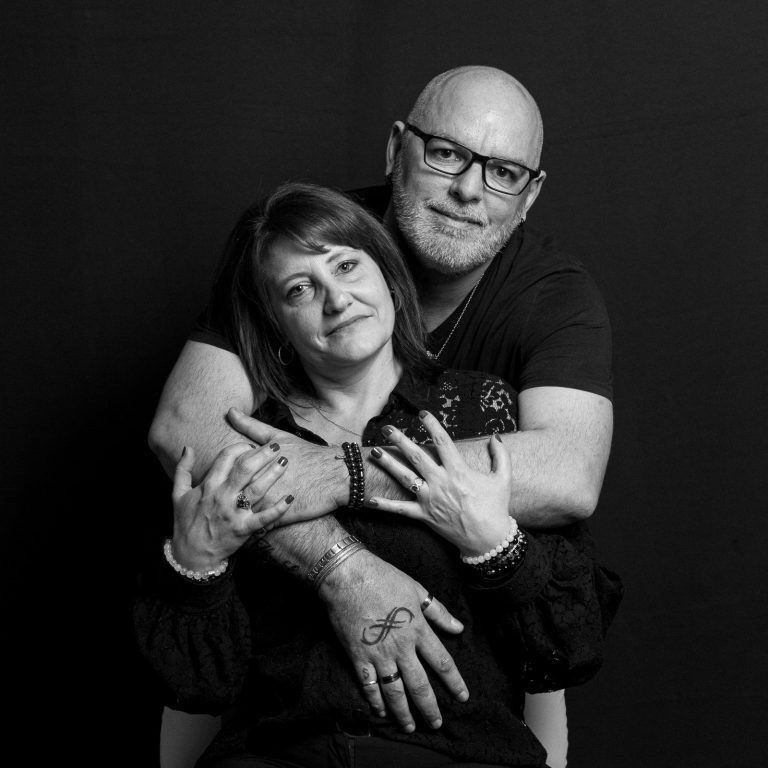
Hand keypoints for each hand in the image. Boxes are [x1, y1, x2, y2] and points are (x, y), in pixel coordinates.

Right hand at [172, 443, 293, 569]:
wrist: (190, 555)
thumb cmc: (185, 523)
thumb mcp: (177, 494)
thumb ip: (183, 469)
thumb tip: (187, 447)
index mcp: (208, 486)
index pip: (226, 458)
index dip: (240, 447)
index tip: (250, 445)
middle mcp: (222, 497)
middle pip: (245, 469)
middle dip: (261, 455)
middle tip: (275, 446)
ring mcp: (234, 514)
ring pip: (257, 489)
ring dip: (272, 474)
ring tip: (285, 462)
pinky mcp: (244, 530)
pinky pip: (264, 518)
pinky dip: (278, 509)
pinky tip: (291, 498)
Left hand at [227, 407, 347, 522]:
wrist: (335, 474)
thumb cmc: (307, 453)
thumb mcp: (278, 436)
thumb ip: (251, 426)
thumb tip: (230, 411)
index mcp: (254, 461)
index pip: (230, 469)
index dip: (230, 475)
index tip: (232, 479)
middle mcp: (258, 480)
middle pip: (234, 492)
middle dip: (227, 498)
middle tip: (227, 503)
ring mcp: (269, 499)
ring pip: (244, 512)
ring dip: (238, 516)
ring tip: (237, 518)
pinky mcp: (280, 515)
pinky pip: (261, 526)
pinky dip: (256, 530)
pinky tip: (254, 529)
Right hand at [318, 549, 468, 731]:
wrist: (349, 577)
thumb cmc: (384, 578)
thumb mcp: (417, 590)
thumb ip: (438, 612)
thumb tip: (458, 628)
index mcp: (418, 629)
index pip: (442, 662)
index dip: (454, 682)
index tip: (462, 696)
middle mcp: (401, 647)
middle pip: (420, 685)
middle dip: (430, 707)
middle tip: (436, 723)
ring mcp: (379, 655)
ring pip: (395, 692)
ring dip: (404, 712)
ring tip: (410, 726)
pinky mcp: (359, 657)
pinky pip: (369, 686)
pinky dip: (374, 701)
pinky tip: (381, 712)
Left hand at [368, 411, 512, 555]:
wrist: (489, 540)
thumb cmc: (496, 508)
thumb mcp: (503, 479)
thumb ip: (500, 455)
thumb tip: (494, 436)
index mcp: (459, 471)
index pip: (442, 441)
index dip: (431, 425)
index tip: (422, 414)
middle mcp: (441, 482)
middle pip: (417, 456)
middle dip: (400, 440)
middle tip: (387, 428)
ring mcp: (430, 499)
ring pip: (405, 478)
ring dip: (389, 464)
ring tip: (374, 452)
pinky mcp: (424, 516)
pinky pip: (401, 510)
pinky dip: (385, 505)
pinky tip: (369, 499)